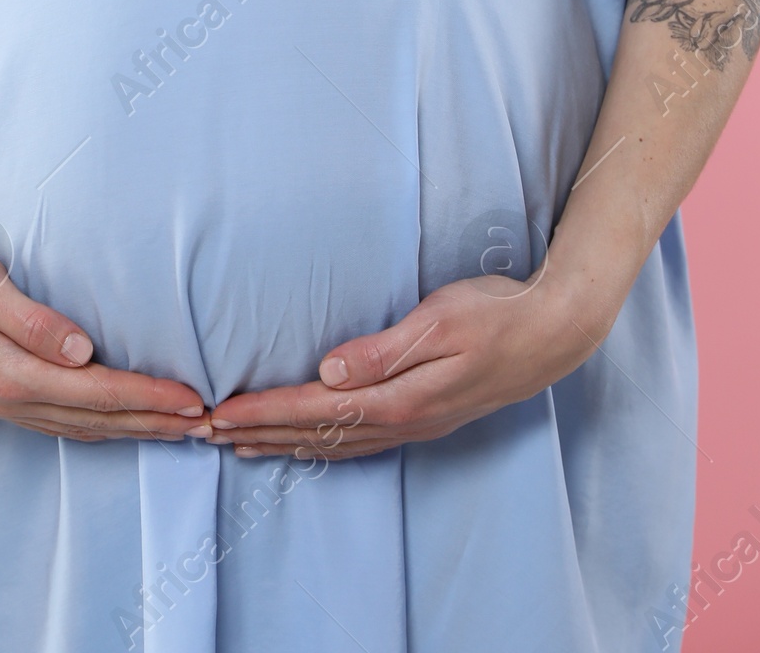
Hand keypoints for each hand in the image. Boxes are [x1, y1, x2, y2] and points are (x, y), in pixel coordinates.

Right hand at [0, 229, 206, 441]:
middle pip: (95, 420)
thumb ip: (31, 319)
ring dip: (130, 430)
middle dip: (153, 423)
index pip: (96, 393)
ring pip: (79, 427)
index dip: (148, 399)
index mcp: (7, 373)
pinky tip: (117, 423)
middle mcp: (5, 399)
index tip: (195, 400)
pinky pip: (58, 423)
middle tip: (208, 424)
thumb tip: (83, 352)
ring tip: (177, 428)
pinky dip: (97, 426)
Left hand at [199, 263, 610, 460]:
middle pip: (316, 435)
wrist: (555, 332)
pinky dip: (320, 445)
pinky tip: (306, 443)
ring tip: (239, 444)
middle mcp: (403, 420)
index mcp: (400, 397)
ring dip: (283, 444)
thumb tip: (328, 371)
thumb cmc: (497, 314)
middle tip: (204, 433)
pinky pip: (358, 442)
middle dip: (259, 433)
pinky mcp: (426, 418)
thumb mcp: (440, 320)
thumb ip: (382, 349)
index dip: (263, 412)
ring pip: (334, 444)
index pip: (314, 409)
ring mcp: (416, 425)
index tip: (218, 414)